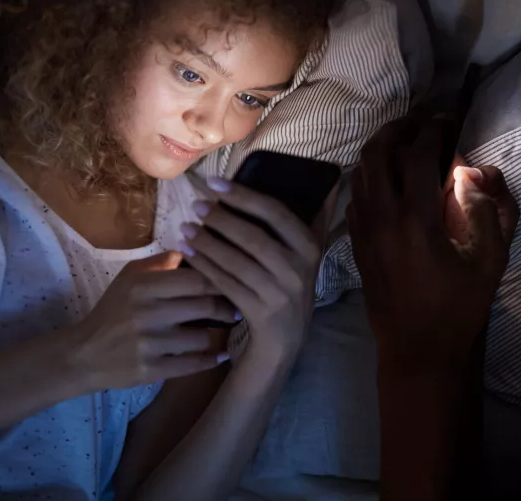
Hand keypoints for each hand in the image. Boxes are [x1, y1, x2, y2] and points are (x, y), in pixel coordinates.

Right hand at [69, 252, 236, 390]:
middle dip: (228, 307)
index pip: (197, 279)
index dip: (223, 280)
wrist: (84, 354)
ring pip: (203, 337)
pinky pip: (193, 364)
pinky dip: (211, 359)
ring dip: (216, 334)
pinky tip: (220, 355)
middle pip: (206, 306)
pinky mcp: (150, 371)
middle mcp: (147, 313)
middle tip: (238, 308)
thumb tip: (196, 248)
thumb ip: (162, 262)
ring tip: (223, 330)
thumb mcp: (130, 277)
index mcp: (143, 286)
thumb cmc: (114, 310)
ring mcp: (149, 344)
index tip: (236, 282)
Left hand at [180, 179, 321, 364]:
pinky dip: (204, 265)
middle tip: (196, 205)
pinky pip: (225, 283)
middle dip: (221, 218)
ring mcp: (279, 293)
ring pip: (236, 261)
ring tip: (185, 227)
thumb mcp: (308, 255)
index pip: (277, 214)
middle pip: (254, 237)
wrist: (285, 341)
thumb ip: (318, 219)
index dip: (245, 196)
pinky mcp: (258, 313)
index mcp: (310, 249)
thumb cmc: (292, 286)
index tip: (215, 182)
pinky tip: (187, 251)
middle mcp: (298, 270)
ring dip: (207, 241)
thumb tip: (334, 181)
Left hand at [348, 120, 518, 372]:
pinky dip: (369, 173)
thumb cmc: (460, 305)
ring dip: (380, 147)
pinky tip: (388, 176)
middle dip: (400, 127)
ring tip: (405, 140)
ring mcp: (363, 229)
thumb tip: (473, 171)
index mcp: (416, 218)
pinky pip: (356, 193)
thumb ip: (489, 207)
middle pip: (378, 151)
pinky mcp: (356, 241)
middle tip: (422, 121)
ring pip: (360, 170)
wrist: (419, 348)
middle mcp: (382, 216)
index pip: (418, 153)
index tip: (448, 118)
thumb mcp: (491, 258)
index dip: (433, 128)